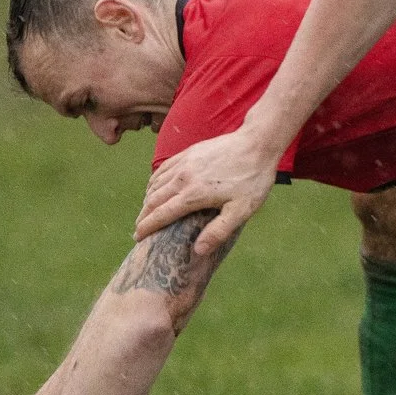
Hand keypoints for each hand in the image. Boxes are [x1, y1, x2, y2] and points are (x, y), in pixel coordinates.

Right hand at [135, 127, 276, 252]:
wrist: (257, 144)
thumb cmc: (252, 179)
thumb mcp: (241, 210)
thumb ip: (218, 231)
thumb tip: (198, 251)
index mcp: (193, 194)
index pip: (161, 214)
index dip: (147, 227)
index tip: (138, 237)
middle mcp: (183, 178)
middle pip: (153, 200)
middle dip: (143, 216)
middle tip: (139, 228)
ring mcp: (183, 163)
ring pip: (155, 183)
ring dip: (147, 199)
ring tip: (146, 212)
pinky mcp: (187, 153)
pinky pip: (162, 169)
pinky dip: (154, 181)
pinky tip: (155, 187)